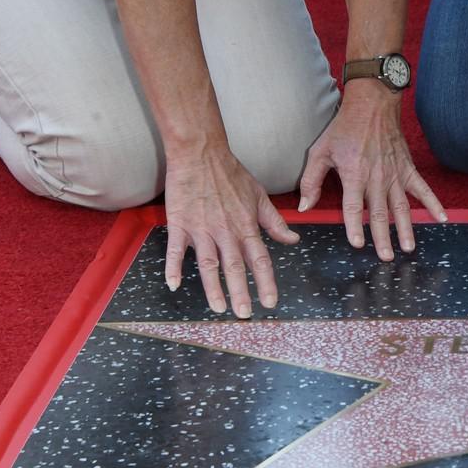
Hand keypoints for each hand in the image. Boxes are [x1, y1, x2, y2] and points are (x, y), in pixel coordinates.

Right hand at [164, 145, 297, 317]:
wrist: (201, 152)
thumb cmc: (230, 173)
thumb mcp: (259, 196)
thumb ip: (275, 222)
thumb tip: (294, 239)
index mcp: (246, 225)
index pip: (260, 259)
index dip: (266, 282)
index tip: (270, 302)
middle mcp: (226, 230)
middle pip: (235, 267)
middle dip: (241, 293)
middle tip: (244, 315)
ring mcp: (202, 228)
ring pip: (208, 263)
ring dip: (213, 288)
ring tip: (218, 308)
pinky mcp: (180, 222)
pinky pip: (177, 249)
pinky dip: (174, 267)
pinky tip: (173, 284)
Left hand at [298, 81, 445, 259]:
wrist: (371, 105)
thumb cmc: (344, 129)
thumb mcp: (320, 151)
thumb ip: (311, 181)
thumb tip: (304, 207)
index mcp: (354, 174)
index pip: (354, 207)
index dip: (355, 226)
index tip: (357, 244)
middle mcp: (376, 178)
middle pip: (380, 213)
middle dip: (383, 237)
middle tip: (386, 257)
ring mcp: (395, 174)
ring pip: (401, 207)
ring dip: (406, 228)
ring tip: (408, 247)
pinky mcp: (408, 169)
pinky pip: (422, 189)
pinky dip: (434, 204)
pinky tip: (442, 218)